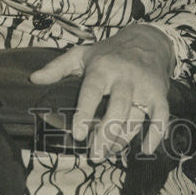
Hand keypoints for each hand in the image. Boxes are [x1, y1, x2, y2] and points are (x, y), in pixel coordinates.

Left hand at [29, 23, 173, 160]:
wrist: (148, 40)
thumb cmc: (110, 52)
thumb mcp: (82, 54)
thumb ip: (58, 67)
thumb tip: (34, 79)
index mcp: (103, 68)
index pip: (93, 90)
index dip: (85, 112)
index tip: (79, 134)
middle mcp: (125, 77)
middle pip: (118, 107)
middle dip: (107, 133)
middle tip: (95, 154)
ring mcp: (144, 86)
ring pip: (136, 116)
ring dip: (123, 139)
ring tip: (109, 153)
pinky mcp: (159, 93)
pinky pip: (161, 115)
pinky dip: (157, 133)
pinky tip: (146, 149)